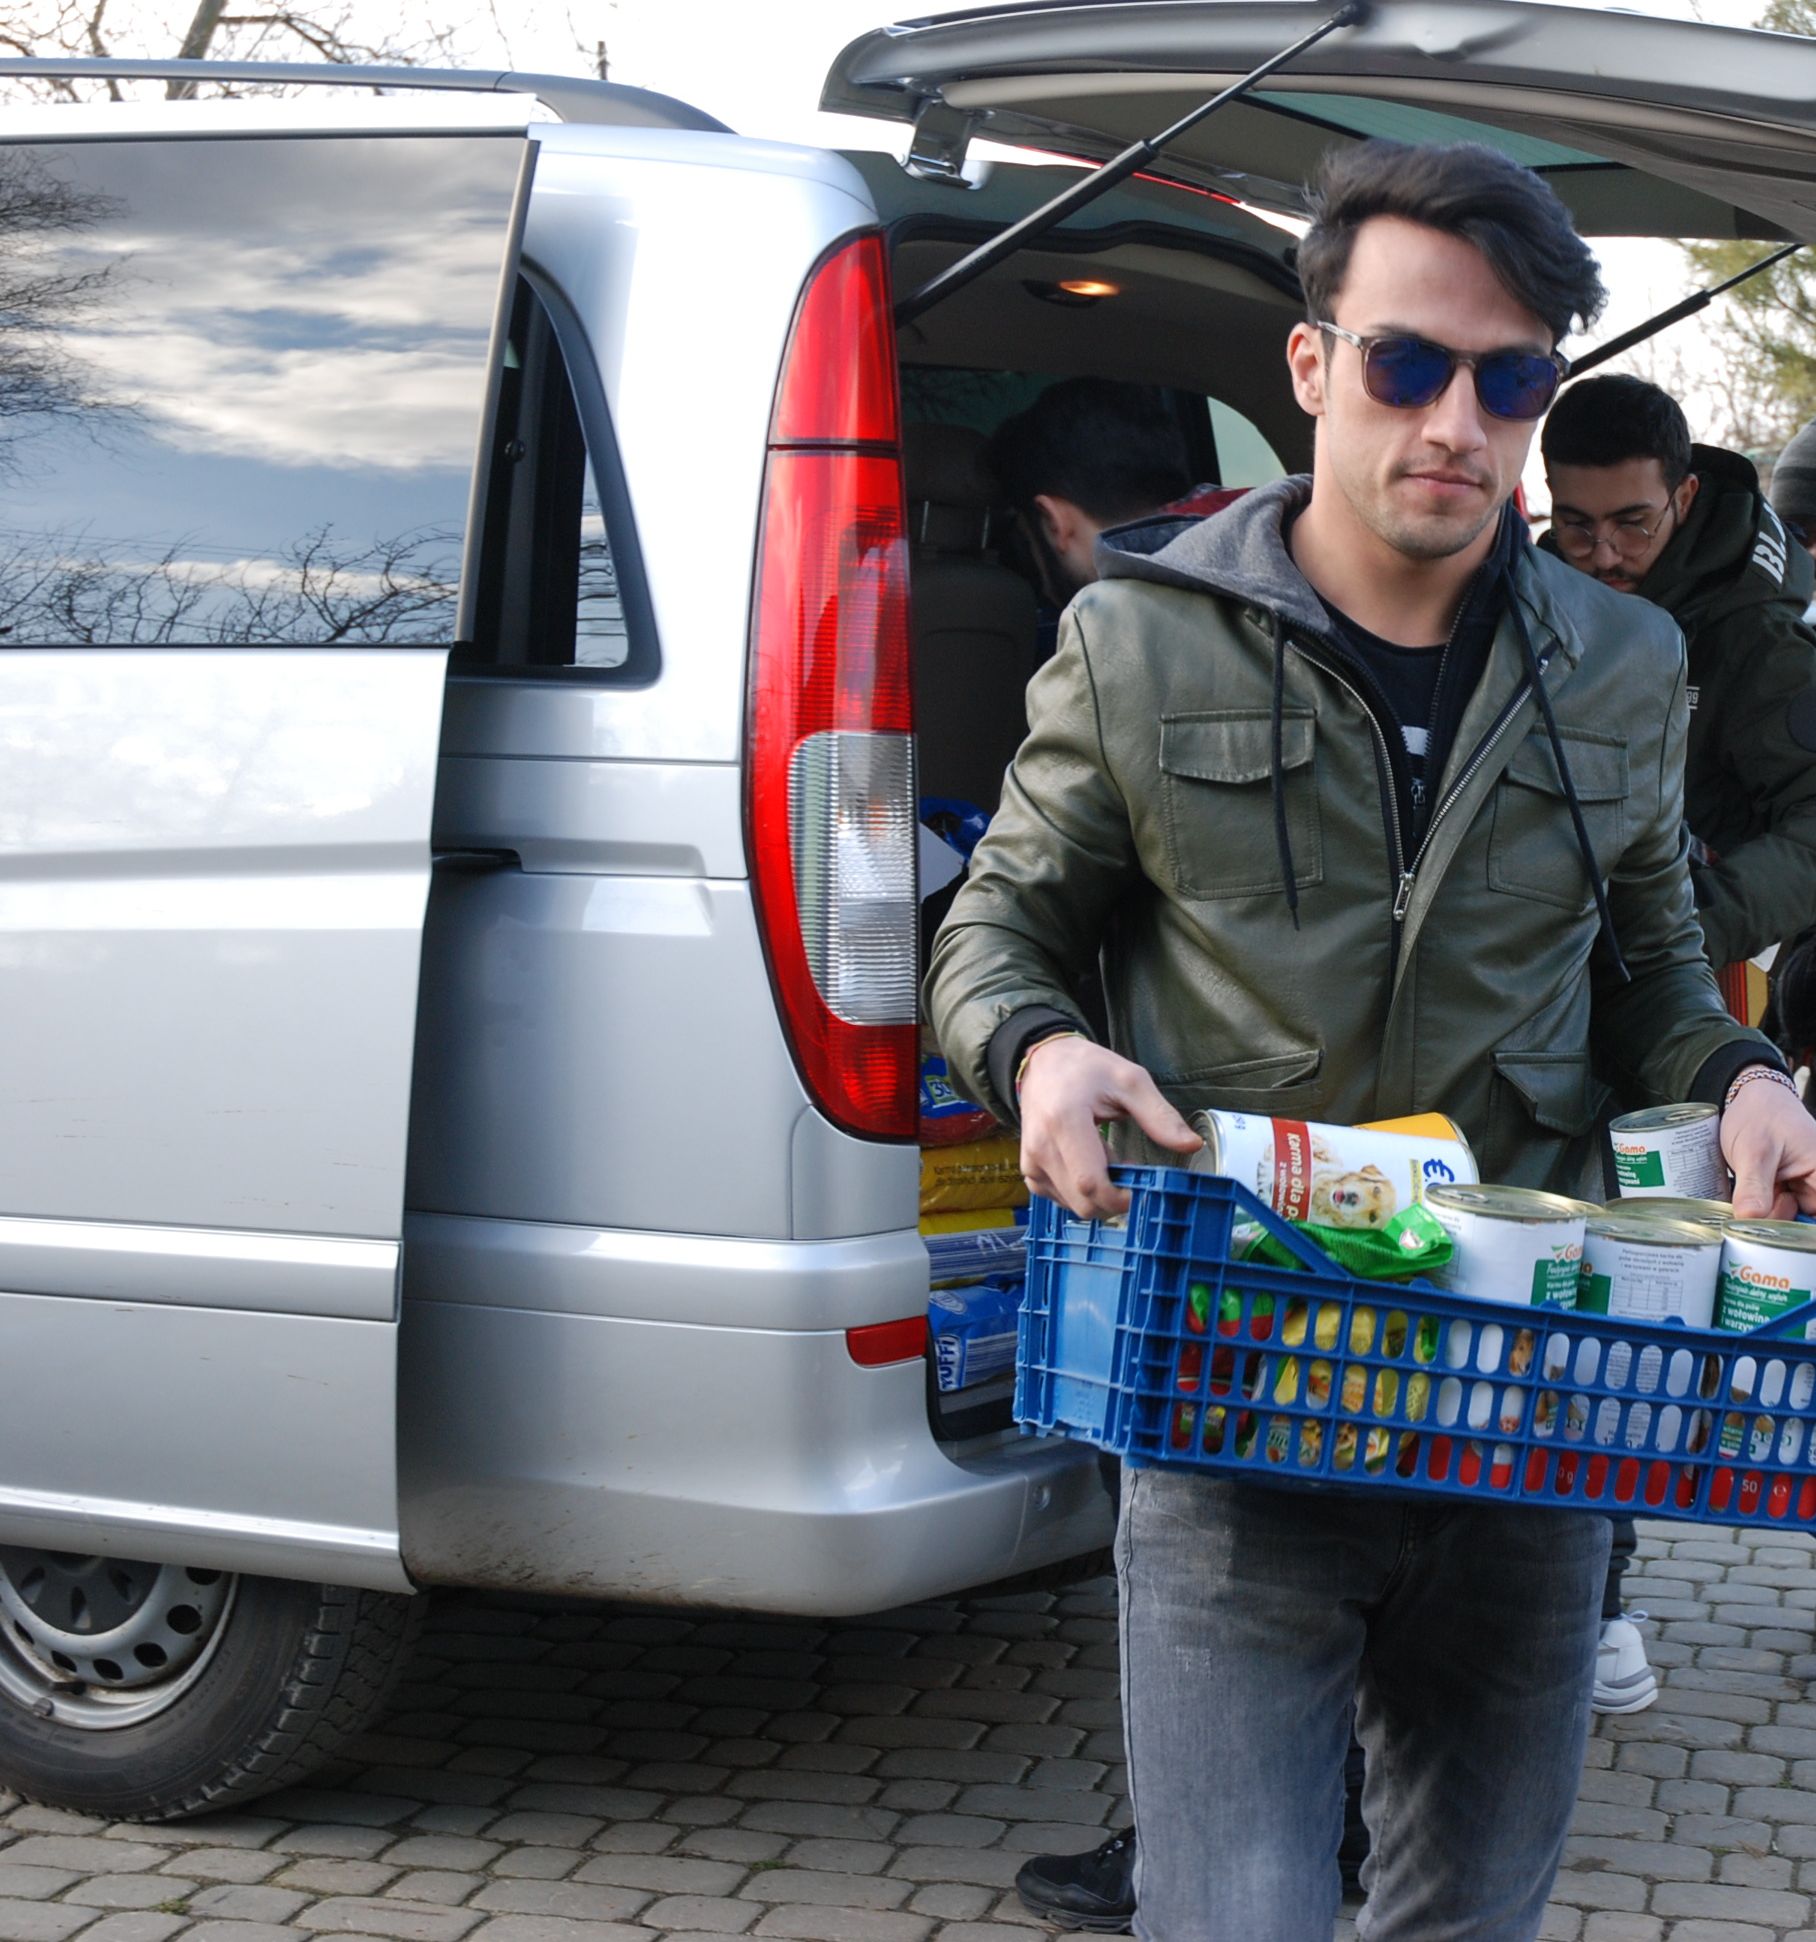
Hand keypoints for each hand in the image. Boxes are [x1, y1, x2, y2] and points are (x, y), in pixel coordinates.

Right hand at [1018, 1036, 1198, 1218]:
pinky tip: (1091, 1165)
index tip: (1143, 1188)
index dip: (1121, 1198)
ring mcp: (1031, 1162)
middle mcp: (1041, 1147)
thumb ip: (1160, 1116)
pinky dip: (1081, 1193)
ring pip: (1073, 1206)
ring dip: (1099, 1195)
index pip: (1091, 1183)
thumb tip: (1192, 1145)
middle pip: (1083, 1203)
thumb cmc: (1087, 1069)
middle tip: (1131, 1174)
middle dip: (1115, 1200)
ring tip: (1108, 1160)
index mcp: (1064, 1121)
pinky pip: (1060, 1200)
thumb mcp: (1130, 1081)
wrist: (1044, 1061)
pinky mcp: (1029, 1171)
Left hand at [1723, 1073, 1815, 1218]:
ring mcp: (1804, 1185)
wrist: (1749, 1098)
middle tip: (1750, 1205)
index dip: (1798, 1227)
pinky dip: (1761, 1206)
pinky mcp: (1788, 1187)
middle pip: (1803, 1219)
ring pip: (1787, 1215)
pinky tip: (1746, 1197)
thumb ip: (1754, 1186)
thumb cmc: (1759, 1115)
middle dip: (1775, 1219)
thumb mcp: (1753, 1151)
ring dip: (1765, 1212)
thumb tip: (1750, 1218)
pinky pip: (1777, 1207)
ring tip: (1748, 1188)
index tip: (1771, 1226)